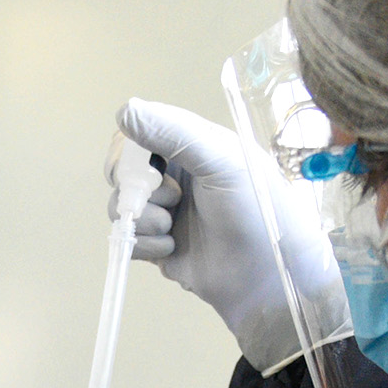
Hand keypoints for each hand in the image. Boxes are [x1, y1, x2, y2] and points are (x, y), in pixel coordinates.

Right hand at [115, 98, 347, 371]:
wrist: (266, 277)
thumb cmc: (256, 210)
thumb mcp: (219, 159)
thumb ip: (172, 132)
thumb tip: (124, 111)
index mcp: (191, 148)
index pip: (138, 136)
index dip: (129, 150)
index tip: (143, 165)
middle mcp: (175, 177)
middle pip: (123, 172)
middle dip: (134, 187)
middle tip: (167, 198)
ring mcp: (166, 213)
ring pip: (121, 207)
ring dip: (143, 218)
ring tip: (172, 227)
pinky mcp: (159, 247)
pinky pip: (128, 239)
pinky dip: (143, 244)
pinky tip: (171, 248)